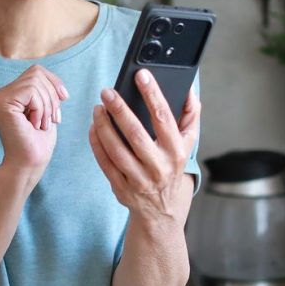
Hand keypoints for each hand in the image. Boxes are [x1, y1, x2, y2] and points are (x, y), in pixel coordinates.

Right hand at [0, 64, 68, 178]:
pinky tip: (34, 124)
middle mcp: (0, 93)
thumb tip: (53, 79)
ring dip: (47, 105)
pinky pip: (31, 90)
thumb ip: (45, 92)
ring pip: (35, 81)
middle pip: (36, 73)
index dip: (54, 82)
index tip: (64, 99)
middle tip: (50, 120)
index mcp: (10, 94)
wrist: (30, 164)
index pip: (36, 71)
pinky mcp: (1, 103)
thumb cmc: (38, 143)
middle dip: (52, 96)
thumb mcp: (46, 110)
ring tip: (41, 124)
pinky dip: (40, 107)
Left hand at [88, 69, 200, 222]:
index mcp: (176, 151)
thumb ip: (191, 115)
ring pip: (116, 149)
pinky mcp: (121, 187)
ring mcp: (138, 179)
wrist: (162, 210)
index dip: (152, 94)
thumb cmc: (173, 166)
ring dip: (103, 126)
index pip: (163, 118)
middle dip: (119, 109)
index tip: (141, 75)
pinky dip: (96, 143)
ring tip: (98, 108)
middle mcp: (158, 166)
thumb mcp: (188, 144)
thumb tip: (189, 90)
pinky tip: (93, 128)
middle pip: (135, 133)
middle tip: (107, 91)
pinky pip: (105, 162)